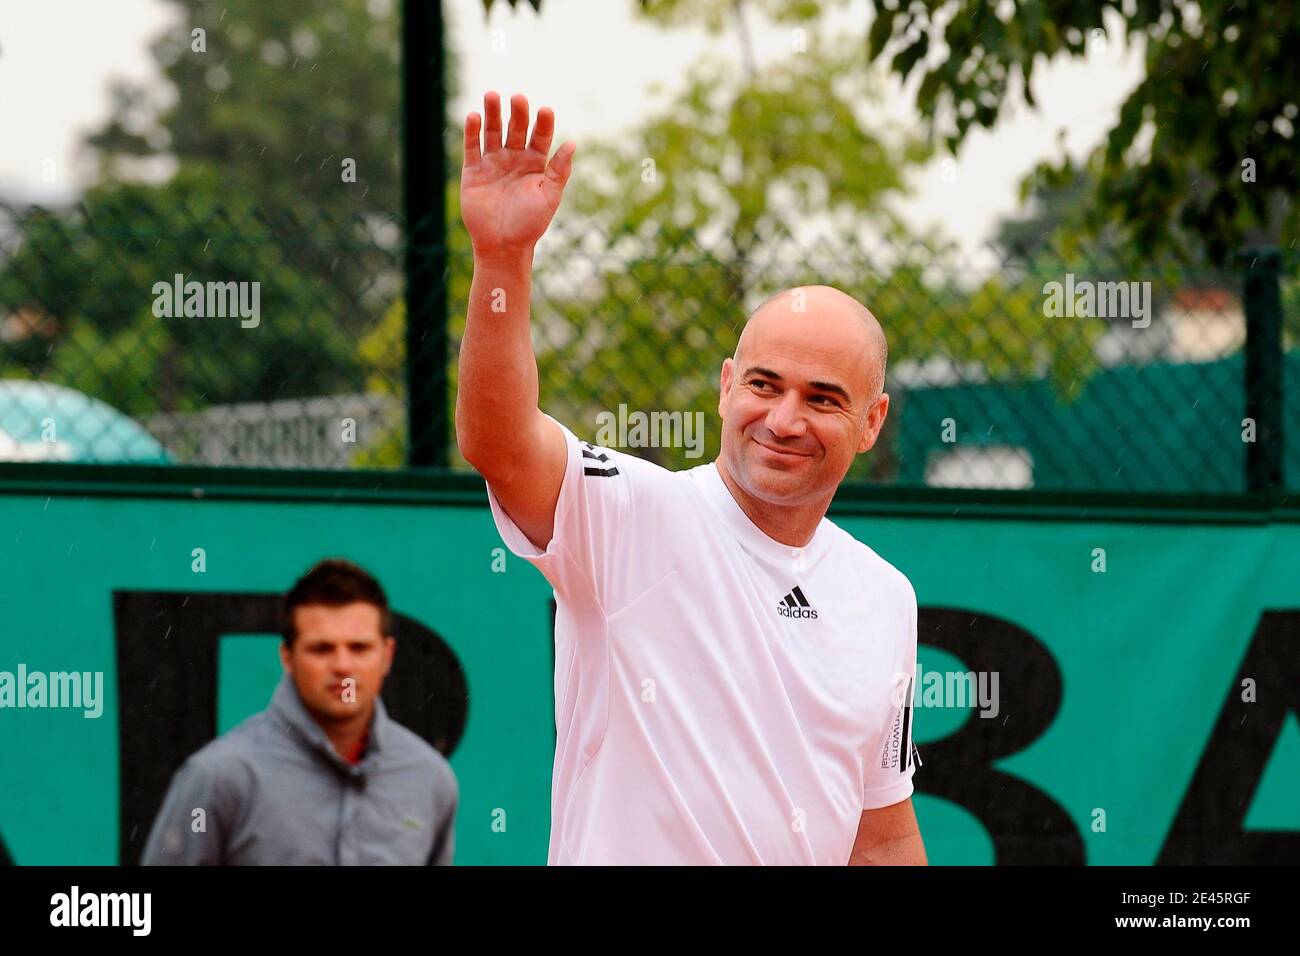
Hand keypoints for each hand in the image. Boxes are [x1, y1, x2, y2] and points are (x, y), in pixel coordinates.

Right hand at [461, 91, 575, 258]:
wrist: (503, 246)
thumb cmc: (530, 224)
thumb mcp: (549, 198)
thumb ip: (559, 172)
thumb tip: (572, 144)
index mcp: (535, 163)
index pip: (540, 136)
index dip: (543, 123)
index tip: (546, 110)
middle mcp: (514, 157)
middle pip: (516, 128)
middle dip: (517, 113)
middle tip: (518, 98)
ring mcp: (493, 162)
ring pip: (492, 131)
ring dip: (492, 113)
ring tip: (492, 95)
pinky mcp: (473, 170)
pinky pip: (472, 147)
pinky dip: (471, 132)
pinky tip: (474, 116)